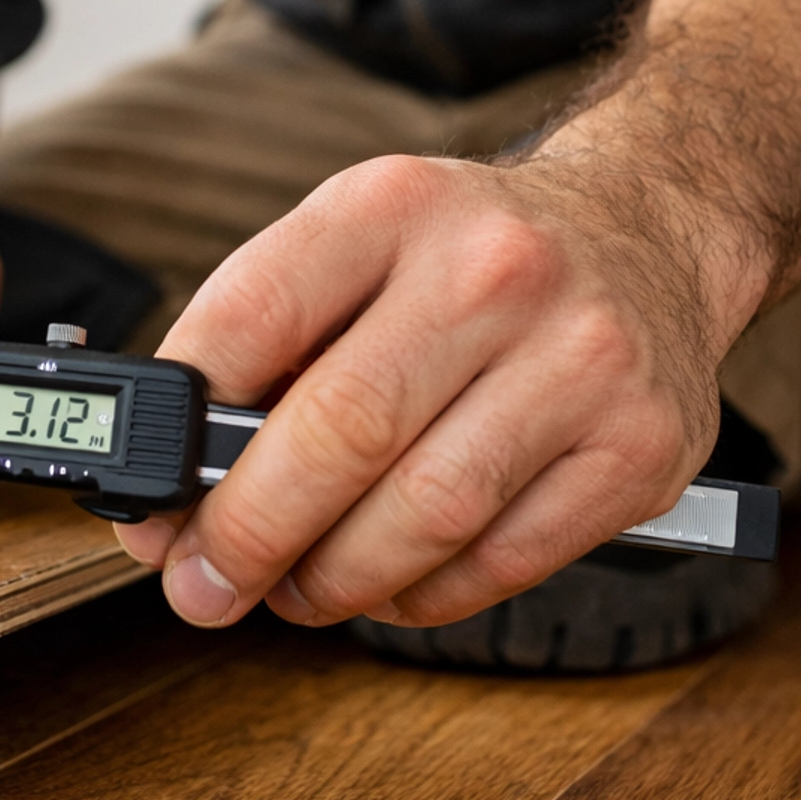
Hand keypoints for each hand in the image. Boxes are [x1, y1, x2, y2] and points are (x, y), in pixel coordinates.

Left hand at [115, 153, 732, 629]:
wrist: (650, 232)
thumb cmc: (475, 257)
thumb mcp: (366, 242)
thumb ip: (274, 342)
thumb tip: (174, 489)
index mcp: (395, 204)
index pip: (253, 315)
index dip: (180, 424)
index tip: (150, 497)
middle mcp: (494, 269)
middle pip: (340, 431)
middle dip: (248, 532)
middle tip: (203, 584)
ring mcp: (580, 358)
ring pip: (423, 514)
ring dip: (333, 580)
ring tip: (295, 590)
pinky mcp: (639, 446)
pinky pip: (501, 560)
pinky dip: (424, 595)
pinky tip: (392, 584)